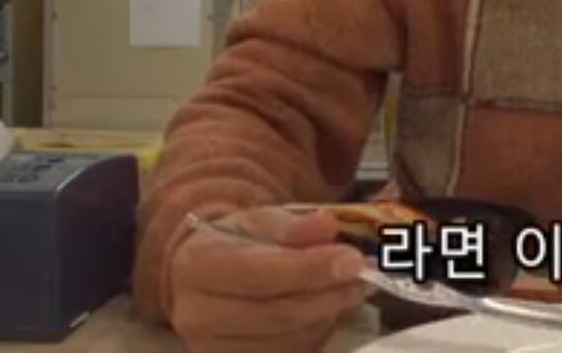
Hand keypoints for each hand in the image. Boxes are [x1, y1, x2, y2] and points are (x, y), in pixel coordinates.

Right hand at [168, 206, 372, 352]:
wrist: (207, 280)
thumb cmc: (237, 245)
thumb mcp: (261, 221)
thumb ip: (293, 225)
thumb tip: (326, 226)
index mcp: (197, 266)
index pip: (260, 274)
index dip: (310, 269)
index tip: (353, 259)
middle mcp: (196, 315)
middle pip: (277, 315)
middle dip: (329, 295)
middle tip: (365, 276)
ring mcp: (213, 350)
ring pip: (288, 341)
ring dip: (328, 316)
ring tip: (350, 289)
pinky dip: (316, 335)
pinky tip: (327, 312)